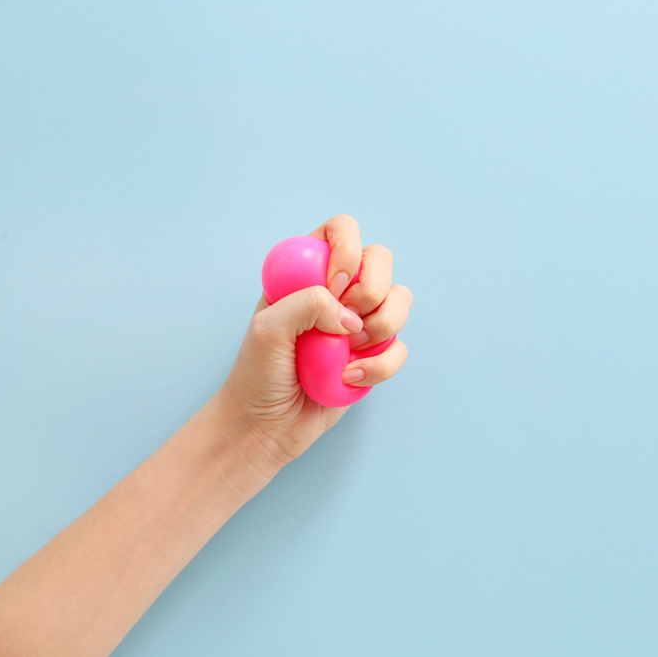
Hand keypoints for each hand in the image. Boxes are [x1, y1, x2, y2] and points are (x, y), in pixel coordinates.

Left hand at [215, 215, 411, 467]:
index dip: (347, 251)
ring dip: (382, 328)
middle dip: (371, 291)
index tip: (334, 287)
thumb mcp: (268, 328)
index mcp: (306, 271)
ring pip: (400, 301)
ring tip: (348, 352)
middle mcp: (337, 291)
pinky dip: (380, 365)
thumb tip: (351, 315)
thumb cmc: (257, 374)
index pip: (342, 230)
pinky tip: (348, 377)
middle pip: (381, 259)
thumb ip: (308, 303)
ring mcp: (358, 323)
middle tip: (344, 323)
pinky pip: (399, 348)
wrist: (264, 426)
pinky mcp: (373, 356)